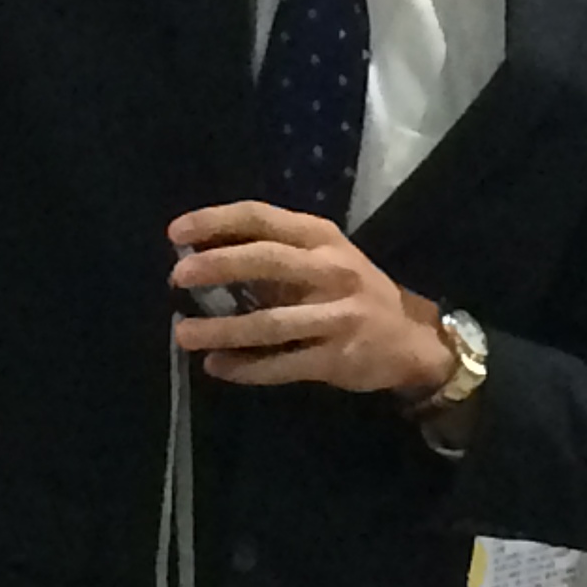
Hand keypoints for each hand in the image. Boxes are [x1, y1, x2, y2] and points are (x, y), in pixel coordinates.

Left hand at [169, 202, 458, 397]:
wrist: (410, 338)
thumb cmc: (351, 290)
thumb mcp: (323, 257)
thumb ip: (273, 252)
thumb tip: (203, 250)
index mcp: (321, 238)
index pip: (262, 218)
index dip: (216, 221)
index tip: (176, 231)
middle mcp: (331, 271)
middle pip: (267, 261)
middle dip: (218, 266)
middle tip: (177, 276)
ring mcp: (336, 316)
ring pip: (270, 323)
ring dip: (222, 329)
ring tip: (183, 334)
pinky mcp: (337, 358)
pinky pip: (283, 364)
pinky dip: (245, 368)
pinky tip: (217, 367)